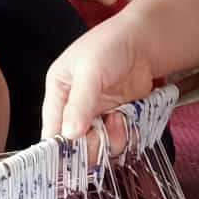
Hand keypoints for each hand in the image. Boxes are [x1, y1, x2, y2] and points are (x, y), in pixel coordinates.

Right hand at [40, 15, 154, 142]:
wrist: (147, 39)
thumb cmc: (112, 44)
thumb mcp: (90, 70)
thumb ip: (80, 103)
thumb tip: (69, 134)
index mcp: (59, 91)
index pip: (51, 129)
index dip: (60, 148)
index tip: (72, 159)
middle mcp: (76, 106)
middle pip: (76, 144)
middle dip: (91, 143)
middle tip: (103, 131)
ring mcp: (99, 114)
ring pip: (100, 146)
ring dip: (111, 139)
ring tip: (119, 119)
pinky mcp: (119, 118)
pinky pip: (120, 140)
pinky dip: (126, 136)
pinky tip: (129, 119)